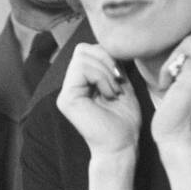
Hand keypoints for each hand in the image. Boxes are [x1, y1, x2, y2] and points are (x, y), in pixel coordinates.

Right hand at [56, 42, 141, 157]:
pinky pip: (81, 69)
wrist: (122, 145)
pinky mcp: (66, 98)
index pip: (88, 50)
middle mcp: (70, 86)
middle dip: (105, 59)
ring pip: (81, 56)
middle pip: (82, 49)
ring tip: (114, 91)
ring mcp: (66, 93)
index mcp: (81, 82)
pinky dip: (100, 77)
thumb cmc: (124, 121)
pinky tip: (109, 94)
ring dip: (104, 71)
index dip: (107, 55)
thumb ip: (112, 65)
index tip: (121, 76)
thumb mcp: (122, 85)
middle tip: (118, 82)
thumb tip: (111, 43)